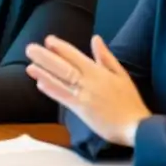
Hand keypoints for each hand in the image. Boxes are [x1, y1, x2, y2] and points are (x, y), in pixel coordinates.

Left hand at [26, 34, 151, 146]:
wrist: (136, 126)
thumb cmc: (129, 100)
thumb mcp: (121, 74)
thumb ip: (106, 57)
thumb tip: (95, 38)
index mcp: (98, 72)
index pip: (75, 56)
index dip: (61, 48)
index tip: (48, 40)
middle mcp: (88, 82)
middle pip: (63, 67)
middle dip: (45, 57)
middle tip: (30, 48)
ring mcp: (83, 96)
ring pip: (60, 81)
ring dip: (43, 72)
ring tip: (29, 65)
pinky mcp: (81, 110)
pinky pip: (63, 98)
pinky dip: (51, 90)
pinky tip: (40, 83)